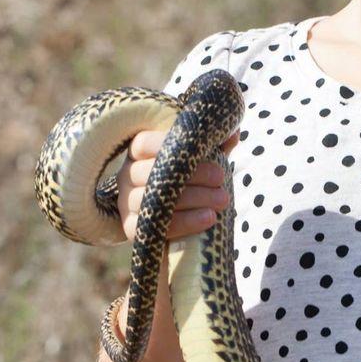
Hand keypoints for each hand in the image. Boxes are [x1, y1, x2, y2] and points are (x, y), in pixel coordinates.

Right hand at [116, 128, 239, 243]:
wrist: (184, 220)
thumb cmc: (194, 182)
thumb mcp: (204, 161)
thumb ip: (216, 146)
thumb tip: (234, 132)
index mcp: (139, 153)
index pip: (144, 144)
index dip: (167, 145)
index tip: (200, 150)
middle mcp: (128, 176)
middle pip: (152, 172)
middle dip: (192, 175)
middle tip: (221, 179)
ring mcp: (126, 203)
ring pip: (154, 200)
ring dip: (194, 199)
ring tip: (222, 200)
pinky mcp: (131, 228)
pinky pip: (153, 227)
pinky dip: (184, 223)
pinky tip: (209, 218)